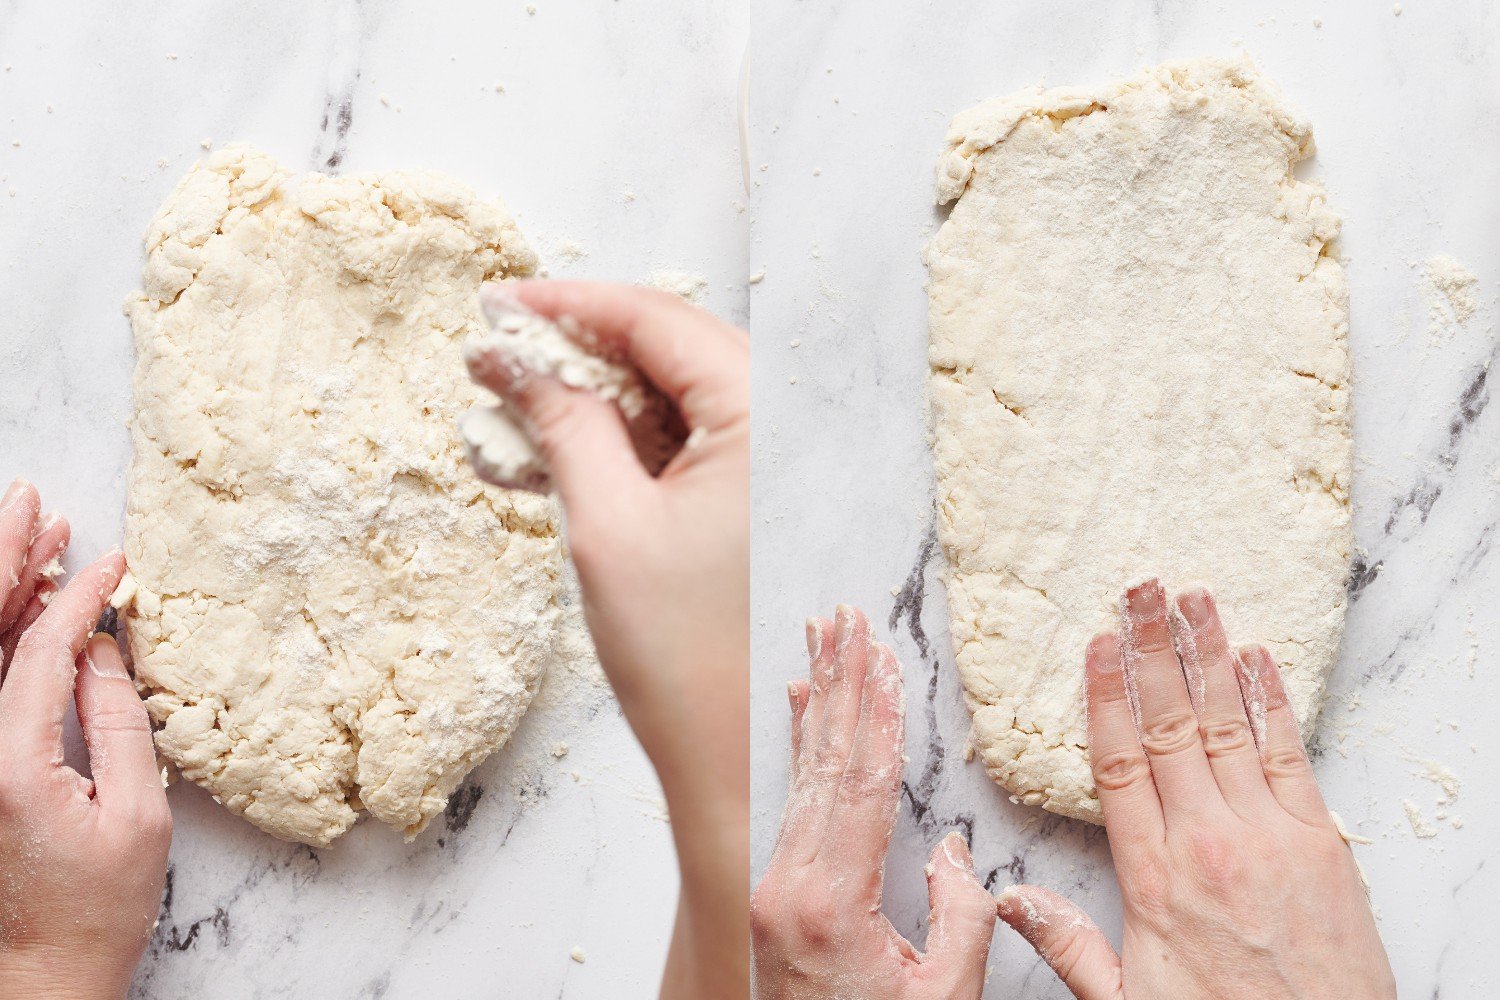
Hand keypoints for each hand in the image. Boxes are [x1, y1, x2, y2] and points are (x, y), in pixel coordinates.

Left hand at [0, 483, 171, 999]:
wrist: (39, 974)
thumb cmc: (96, 907)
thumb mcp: (134, 816)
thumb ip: (116, 724)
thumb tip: (103, 652)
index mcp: (5, 762)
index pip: (34, 652)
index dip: (74, 600)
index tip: (113, 562)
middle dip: (6, 561)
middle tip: (34, 503)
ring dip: (1, 590)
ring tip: (34, 537)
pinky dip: (0, 636)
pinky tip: (22, 604)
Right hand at [465, 281, 748, 997]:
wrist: (751, 771)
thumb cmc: (689, 662)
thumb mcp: (607, 527)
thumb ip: (562, 423)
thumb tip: (512, 358)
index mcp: (774, 416)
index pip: (660, 320)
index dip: (570, 305)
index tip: (500, 303)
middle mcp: (802, 428)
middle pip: (676, 352)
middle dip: (583, 355)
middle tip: (503, 360)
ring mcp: (797, 469)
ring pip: (685, 401)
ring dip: (604, 405)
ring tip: (520, 420)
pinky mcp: (780, 506)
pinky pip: (703, 449)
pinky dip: (638, 448)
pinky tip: (570, 459)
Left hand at [751, 606, 997, 998]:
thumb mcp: (943, 996)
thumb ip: (959, 918)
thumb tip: (950, 853)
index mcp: (829, 901)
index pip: (862, 784)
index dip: (877, 715)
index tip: (882, 654)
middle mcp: (788, 882)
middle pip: (825, 762)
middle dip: (841, 683)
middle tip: (844, 617)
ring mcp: (774, 884)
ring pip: (803, 774)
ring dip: (820, 703)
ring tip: (823, 640)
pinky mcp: (773, 893)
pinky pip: (792, 802)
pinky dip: (801, 748)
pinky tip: (801, 709)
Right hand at [996, 580, 1393, 999]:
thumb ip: (1067, 944)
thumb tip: (1005, 901)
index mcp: (1152, 878)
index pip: (1119, 766)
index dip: (1107, 697)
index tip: (1099, 642)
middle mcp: (1206, 843)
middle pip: (1170, 727)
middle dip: (1153, 651)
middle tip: (1141, 589)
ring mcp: (1267, 836)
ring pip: (1228, 726)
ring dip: (1209, 657)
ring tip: (1194, 600)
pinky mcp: (1320, 842)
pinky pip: (1288, 756)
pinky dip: (1272, 702)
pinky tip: (1257, 659)